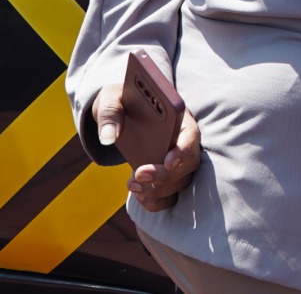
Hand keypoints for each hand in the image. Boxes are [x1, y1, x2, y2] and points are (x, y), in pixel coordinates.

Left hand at [93, 82, 202, 211]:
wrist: (120, 114)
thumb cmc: (122, 102)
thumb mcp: (112, 98)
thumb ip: (110, 112)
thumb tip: (108, 136)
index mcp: (177, 117)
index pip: (192, 134)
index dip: (184, 150)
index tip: (167, 161)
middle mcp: (182, 141)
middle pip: (189, 163)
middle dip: (165, 175)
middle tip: (139, 174)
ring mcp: (177, 161)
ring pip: (180, 182)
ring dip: (158, 189)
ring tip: (132, 184)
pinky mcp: (166, 177)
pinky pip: (169, 196)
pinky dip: (155, 201)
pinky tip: (138, 195)